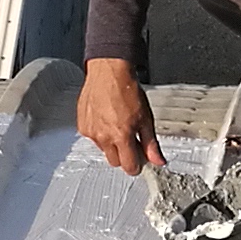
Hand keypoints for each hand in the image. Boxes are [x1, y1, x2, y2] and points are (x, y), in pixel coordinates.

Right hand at [80, 59, 162, 175]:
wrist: (109, 72)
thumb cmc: (126, 90)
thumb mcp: (146, 118)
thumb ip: (151, 143)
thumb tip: (158, 160)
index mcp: (121, 136)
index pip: (129, 167)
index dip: (137, 165)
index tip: (140, 159)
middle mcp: (104, 136)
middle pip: (115, 162)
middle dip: (124, 155)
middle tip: (131, 138)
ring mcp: (91, 132)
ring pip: (104, 150)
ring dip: (111, 143)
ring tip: (117, 123)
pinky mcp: (83, 126)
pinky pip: (93, 138)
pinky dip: (100, 133)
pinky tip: (106, 119)